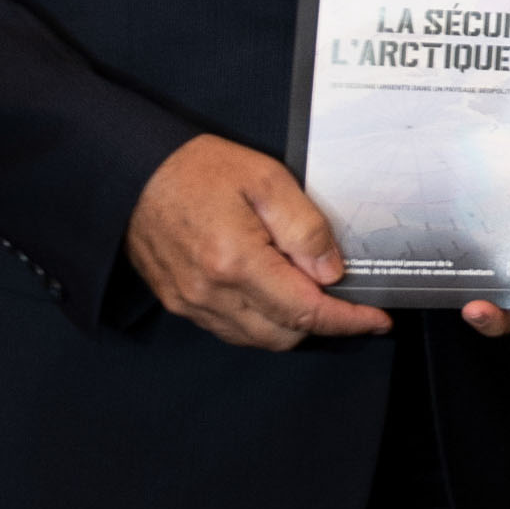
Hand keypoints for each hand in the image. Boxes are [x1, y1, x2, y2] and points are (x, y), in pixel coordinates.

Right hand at [124, 135, 389, 349]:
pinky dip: (259, 321)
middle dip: (322, 323)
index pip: (306, 312)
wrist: (132, 171)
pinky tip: (271, 292)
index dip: (347, 321)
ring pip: (257, 338)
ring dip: (290, 325)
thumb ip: (305, 228)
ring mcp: (190, 303)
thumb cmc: (198, 169)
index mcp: (236, 262)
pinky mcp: (178, 302)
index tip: (376, 321)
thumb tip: (331, 272)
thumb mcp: (267, 180)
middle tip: (343, 296)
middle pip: (284, 334)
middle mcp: (210, 293)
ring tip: (306, 289)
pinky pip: (229, 329)